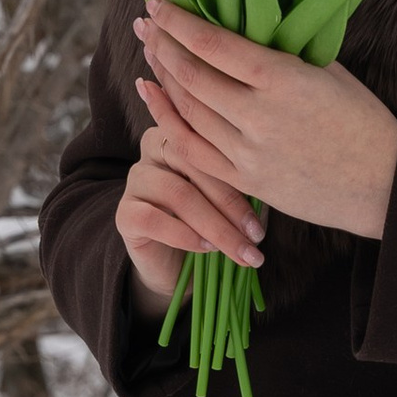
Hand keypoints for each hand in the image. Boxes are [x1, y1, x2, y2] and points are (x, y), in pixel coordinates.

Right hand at [114, 109, 264, 318]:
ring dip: (213, 225)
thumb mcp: (233, 198)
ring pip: (177, 193)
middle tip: (256, 236)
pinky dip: (184, 235)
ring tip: (237, 249)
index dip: (241, 173)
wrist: (177, 265)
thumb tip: (273, 183)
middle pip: (194, 163)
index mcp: (184, 131)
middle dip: (231, 204)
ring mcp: (136, 178)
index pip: (211, 140)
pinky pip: (152, 218)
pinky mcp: (124, 212)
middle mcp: (155, 147)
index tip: (269, 202)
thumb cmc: (212, 222)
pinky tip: (205, 249)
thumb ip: (244, 181)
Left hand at [133, 9, 396, 241]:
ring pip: (187, 111)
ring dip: (161, 78)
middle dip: (163, 46)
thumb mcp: (328, 71)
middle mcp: (259, 116)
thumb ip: (282, 52)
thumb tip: (243, 26)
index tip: (159, 4)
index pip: (215, 44)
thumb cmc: (362, 120)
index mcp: (284, 80)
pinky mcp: (246, 181)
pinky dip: (167, 121)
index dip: (180, 23)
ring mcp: (249, 153)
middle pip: (192, 76)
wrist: (384, 184)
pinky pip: (192, 151)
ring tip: (149, 54)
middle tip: (146, 25)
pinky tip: (153, 98)